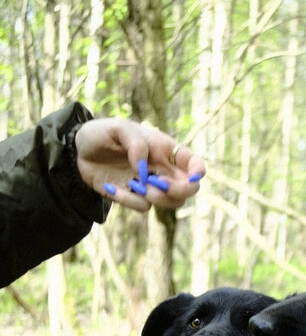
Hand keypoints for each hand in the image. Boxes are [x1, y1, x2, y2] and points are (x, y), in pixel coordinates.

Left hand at [74, 118, 205, 211]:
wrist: (77, 151)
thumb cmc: (101, 133)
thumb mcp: (118, 128)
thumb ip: (136, 144)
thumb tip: (145, 169)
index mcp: (164, 149)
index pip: (193, 163)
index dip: (198, 171)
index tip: (193, 177)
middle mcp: (162, 169)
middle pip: (188, 189)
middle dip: (179, 190)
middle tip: (158, 183)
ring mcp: (150, 186)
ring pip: (172, 203)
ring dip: (157, 198)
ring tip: (136, 185)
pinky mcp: (134, 198)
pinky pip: (143, 207)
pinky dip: (129, 200)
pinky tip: (112, 188)